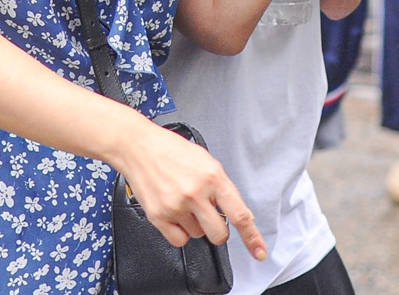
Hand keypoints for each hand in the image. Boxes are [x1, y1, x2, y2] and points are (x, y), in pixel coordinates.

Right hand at [116, 121, 266, 259]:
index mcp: (213, 177)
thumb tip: (233, 211)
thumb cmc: (173, 151)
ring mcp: (177, 206)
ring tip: (184, 202)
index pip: (239, 214)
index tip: (259, 251)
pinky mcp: (159, 216)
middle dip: (218, 230)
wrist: (140, 148)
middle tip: (210, 216)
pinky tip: (175, 212)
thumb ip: (221, 187)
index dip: (252, 237)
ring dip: (195, 225)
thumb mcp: (207, 161)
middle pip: (219, 234)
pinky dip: (180, 231)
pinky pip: (179, 240)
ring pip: (198, 235)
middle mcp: (196, 193)